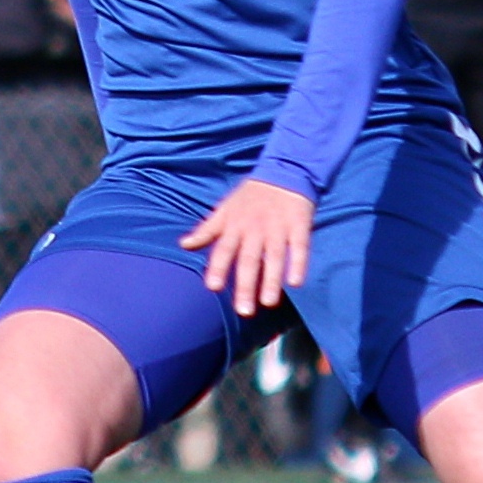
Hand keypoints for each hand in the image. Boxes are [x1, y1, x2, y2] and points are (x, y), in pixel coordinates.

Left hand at [182, 177, 313, 314]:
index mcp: (234, 226)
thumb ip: (206, 230)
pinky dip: (298, 263)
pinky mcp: (298, 225)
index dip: (218, 268)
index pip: (224, 250)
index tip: (213, 287)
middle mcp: (255, 229)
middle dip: (246, 285)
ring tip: (268, 303)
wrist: (283, 172)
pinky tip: (296, 282)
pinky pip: (299, 246)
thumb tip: (183, 245)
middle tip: (244, 311)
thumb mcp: (224, 210)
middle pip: (249, 259)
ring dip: (271, 280)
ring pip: (274, 256)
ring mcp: (277, 227)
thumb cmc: (249, 196)